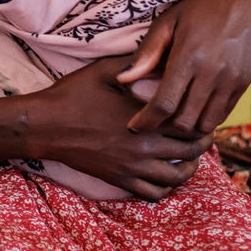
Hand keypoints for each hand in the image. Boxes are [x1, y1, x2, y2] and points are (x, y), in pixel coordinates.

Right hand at [30, 57, 211, 199]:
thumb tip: (160, 56)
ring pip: (176, 177)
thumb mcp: (105, 70)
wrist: (46, 124)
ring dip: (188, 168)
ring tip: (189, 158)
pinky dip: (165, 188)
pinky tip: (165, 175)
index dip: (202, 121)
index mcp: (144, 117)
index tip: (203, 114)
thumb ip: (136, 65)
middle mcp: (144, 146)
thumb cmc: (74, 94)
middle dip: (202, 145)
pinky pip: (153, 194)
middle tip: (204, 136)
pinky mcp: (119, 180)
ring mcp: (132, 167)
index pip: (188, 125)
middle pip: (189, 152)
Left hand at [116, 0, 250, 135]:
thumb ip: (146, 53)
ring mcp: (230, 82)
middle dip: (165, 126)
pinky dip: (205, 119)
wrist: (246, 5)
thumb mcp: (168, 22)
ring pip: (204, 124)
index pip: (164, 103)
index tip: (134, 126)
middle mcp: (211, 73)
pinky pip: (221, 116)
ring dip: (187, 126)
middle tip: (153, 119)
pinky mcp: (242, 86)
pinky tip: (193, 108)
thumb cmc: (199, 10)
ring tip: (173, 116)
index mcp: (188, 57)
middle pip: (184, 121)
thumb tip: (122, 81)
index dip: (146, 121)